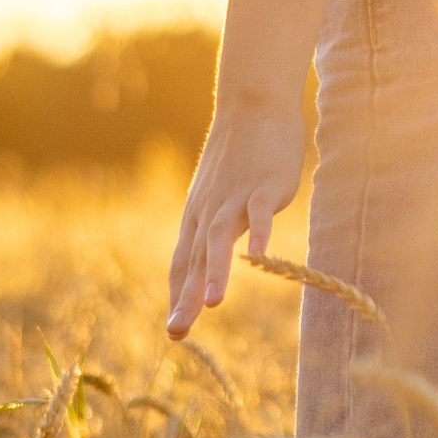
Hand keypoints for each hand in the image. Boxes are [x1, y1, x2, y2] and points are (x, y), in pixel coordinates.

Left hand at [165, 94, 306, 338]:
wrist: (253, 104)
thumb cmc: (238, 153)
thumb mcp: (218, 193)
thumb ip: (215, 226)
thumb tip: (207, 261)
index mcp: (198, 216)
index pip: (181, 263)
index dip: (176, 296)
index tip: (174, 332)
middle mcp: (210, 210)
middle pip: (194, 258)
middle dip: (185, 298)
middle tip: (176, 333)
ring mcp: (236, 197)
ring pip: (220, 238)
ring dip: (214, 271)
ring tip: (212, 305)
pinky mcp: (263, 185)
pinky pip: (260, 212)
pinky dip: (260, 234)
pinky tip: (259, 258)